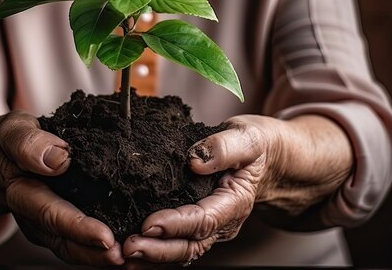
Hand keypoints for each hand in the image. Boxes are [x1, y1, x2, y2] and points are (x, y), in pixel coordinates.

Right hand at [0, 110, 123, 265]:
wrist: (1, 157)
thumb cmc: (10, 142)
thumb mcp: (13, 132)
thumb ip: (28, 143)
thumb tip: (57, 159)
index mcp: (22, 193)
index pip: (52, 214)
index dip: (78, 227)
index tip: (105, 236)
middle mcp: (34, 217)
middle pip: (65, 241)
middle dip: (94, 252)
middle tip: (123, 256)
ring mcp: (48, 225)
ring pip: (74, 248)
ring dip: (100, 256)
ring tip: (130, 257)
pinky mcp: (63, 224)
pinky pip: (80, 242)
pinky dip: (101, 247)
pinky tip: (127, 244)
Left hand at [121, 114, 352, 266]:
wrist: (267, 158)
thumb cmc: (256, 146)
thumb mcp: (247, 137)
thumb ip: (224, 147)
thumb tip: (195, 160)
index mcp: (235, 201)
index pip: (204, 220)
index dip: (176, 224)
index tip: (149, 224)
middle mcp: (223, 221)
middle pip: (191, 244)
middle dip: (159, 250)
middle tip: (129, 246)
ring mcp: (211, 227)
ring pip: (182, 249)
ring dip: (153, 254)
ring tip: (124, 253)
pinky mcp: (197, 225)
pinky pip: (176, 242)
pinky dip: (155, 249)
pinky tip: (131, 249)